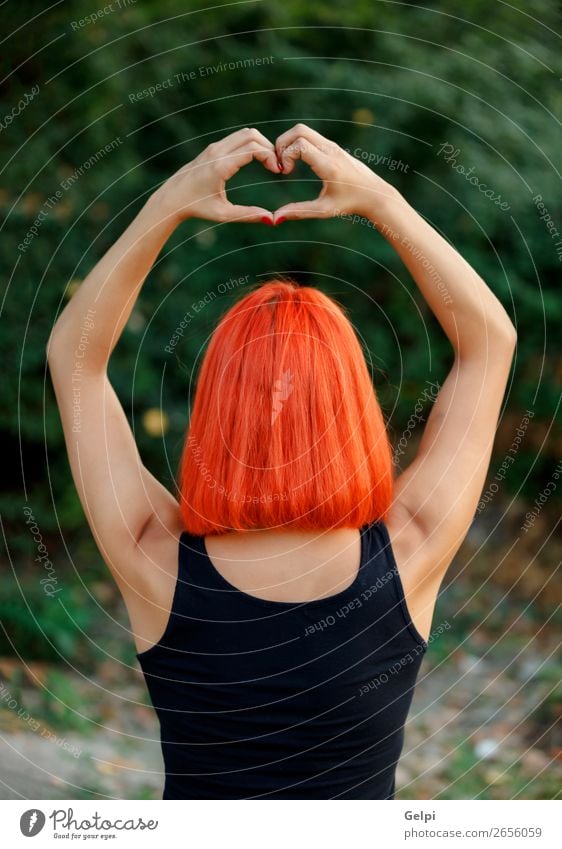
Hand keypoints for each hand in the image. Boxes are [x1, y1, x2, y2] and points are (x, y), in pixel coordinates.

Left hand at [156, 127, 280, 223]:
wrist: (172, 197)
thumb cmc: (196, 207)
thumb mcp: (223, 214)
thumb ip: (248, 215)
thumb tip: (271, 220)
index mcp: (220, 166)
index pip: (253, 149)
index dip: (270, 157)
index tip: (278, 171)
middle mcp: (217, 152)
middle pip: (251, 135)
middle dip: (268, 147)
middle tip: (276, 165)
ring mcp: (214, 147)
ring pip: (245, 133)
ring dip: (260, 144)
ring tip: (268, 163)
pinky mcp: (213, 148)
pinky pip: (237, 139)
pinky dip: (250, 144)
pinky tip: (256, 161)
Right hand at [272, 124, 399, 223]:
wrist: (375, 195)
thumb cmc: (350, 204)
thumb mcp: (324, 210)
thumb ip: (299, 211)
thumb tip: (276, 218)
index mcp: (329, 165)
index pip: (300, 145)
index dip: (285, 155)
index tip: (285, 173)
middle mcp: (331, 150)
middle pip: (299, 130)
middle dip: (283, 143)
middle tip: (280, 164)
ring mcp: (333, 146)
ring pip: (304, 130)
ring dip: (289, 143)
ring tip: (287, 165)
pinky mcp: (333, 147)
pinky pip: (311, 136)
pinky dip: (298, 144)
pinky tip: (297, 164)